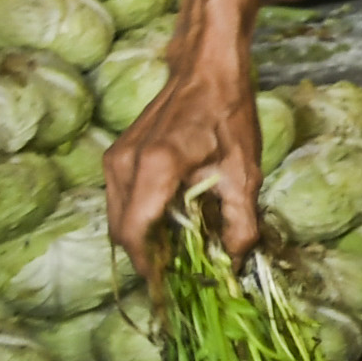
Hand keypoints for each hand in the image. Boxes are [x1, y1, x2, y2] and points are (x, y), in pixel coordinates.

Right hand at [107, 44, 264, 273]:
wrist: (206, 71)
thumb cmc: (229, 115)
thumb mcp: (245, 172)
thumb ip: (240, 222)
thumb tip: (235, 265)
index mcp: (155, 168)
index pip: (136, 233)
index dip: (150, 268)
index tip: (170, 289)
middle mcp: (124, 165)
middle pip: (123, 231)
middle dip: (149, 259)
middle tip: (181, 278)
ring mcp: (115, 160)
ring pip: (120, 218)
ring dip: (144, 241)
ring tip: (180, 256)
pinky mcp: (117, 157)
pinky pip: (122, 202)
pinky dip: (141, 220)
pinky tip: (171, 227)